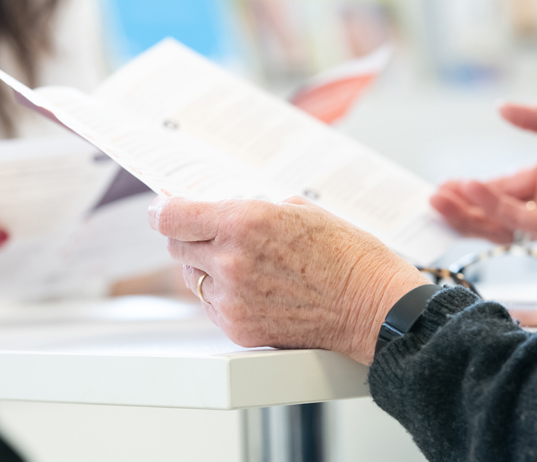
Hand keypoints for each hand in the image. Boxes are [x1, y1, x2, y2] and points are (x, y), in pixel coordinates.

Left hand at [149, 195, 427, 364]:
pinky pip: (211, 305)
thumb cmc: (346, 255)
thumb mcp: (298, 210)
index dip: (163, 210)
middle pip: (176, 246)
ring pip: (193, 278)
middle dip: (190, 237)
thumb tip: (220, 211)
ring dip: (207, 268)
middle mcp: (230, 260)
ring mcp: (232, 298)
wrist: (373, 307)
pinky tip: (254, 289)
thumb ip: (250, 210)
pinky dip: (223, 296)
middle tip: (212, 235)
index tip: (163, 209)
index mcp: (243, 222)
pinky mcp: (239, 328)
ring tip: (245, 265)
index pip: (171, 216)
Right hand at [432, 101, 536, 255]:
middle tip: (432, 197)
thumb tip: (502, 108)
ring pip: (499, 219)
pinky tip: (471, 190)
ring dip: (467, 210)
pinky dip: (492, 206)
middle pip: (494, 205)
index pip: (504, 183)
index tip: (447, 184)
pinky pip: (519, 219)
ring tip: (438, 199)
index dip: (474, 186)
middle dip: (461, 202)